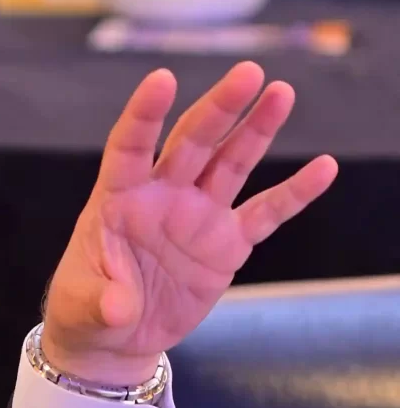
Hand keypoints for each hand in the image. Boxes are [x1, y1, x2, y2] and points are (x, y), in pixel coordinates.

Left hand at [40, 61, 337, 386]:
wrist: (115, 336)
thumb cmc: (87, 309)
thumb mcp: (84, 308)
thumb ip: (104, 302)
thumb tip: (120, 307)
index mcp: (119, 198)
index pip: (131, 146)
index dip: (145, 114)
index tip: (163, 79)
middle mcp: (162, 194)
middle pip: (193, 142)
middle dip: (220, 108)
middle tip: (250, 72)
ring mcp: (198, 214)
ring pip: (231, 163)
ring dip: (256, 129)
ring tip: (281, 93)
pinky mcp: (227, 243)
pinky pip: (266, 213)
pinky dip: (294, 193)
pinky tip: (323, 167)